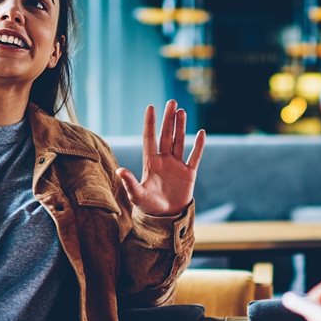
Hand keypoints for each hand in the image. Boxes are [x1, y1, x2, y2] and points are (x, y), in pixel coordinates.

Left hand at [116, 100, 205, 216]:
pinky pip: (194, 157)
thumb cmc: (148, 207)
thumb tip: (120, 170)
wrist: (165, 218)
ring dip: (181, 127)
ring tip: (182, 111)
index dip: (150, 123)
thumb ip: (130, 182)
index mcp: (150, 162)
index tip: (150, 107)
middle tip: (171, 102)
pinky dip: (198, 146)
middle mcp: (164, 160)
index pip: (150, 138)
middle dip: (168, 119)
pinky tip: (201, 133)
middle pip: (166, 135)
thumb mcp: (137, 195)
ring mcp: (177, 165)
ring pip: (179, 141)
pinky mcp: (189, 173)